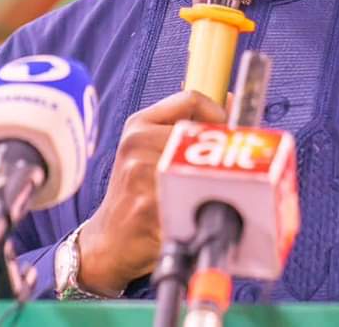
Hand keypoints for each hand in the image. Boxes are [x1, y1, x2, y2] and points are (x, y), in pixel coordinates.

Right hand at [75, 90, 226, 295]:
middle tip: (226, 169)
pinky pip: (193, 202)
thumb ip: (184, 122)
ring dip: (214, 184)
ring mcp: (140, 175)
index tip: (227, 131)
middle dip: (219, 153)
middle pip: (200, 135)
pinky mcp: (148, 208)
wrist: (108, 240)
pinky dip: (202, 210)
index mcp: (138, 125)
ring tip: (208, 194)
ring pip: (201, 169)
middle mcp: (137, 144)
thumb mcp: (148, 147)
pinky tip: (194, 216)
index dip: (218, 112)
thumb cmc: (136, 191)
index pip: (189, 99)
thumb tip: (230, 98)